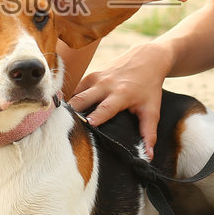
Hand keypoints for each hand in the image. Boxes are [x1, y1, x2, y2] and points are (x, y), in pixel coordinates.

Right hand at [67, 41, 172, 158]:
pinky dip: (73, 100)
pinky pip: (78, 89)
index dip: (94, 117)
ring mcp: (97, 77)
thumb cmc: (149, 87)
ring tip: (62, 123)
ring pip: (77, 93)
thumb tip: (148, 156)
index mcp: (121, 93)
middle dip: (73, 112)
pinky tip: (68, 112)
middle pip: (83, 99)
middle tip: (63, 128)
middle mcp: (106, 84)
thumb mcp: (152, 109)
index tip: (85, 126)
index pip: (105, 107)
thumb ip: (149, 133)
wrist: (147, 58)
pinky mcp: (92, 75)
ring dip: (70, 108)